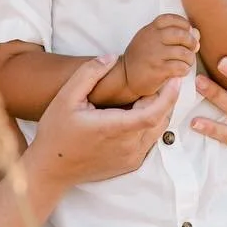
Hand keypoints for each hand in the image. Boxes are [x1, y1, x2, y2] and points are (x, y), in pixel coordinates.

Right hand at [26, 55, 178, 189]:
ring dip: (159, 112)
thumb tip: (111, 57)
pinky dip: (151, 126)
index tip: (175, 79)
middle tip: (160, 80)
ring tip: (151, 94)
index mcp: (114, 128)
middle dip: (163, 99)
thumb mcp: (66, 97)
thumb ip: (89, 74)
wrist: (51, 169)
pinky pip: (149, 142)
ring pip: (157, 131)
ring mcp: (130, 158)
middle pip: (159, 119)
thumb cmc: (56, 132)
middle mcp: (127, 146)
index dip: (168, 96)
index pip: (154, 112)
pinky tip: (138, 113)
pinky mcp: (129, 165)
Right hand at [120, 14, 198, 99]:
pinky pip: (180, 67)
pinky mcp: (158, 70)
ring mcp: (155, 55)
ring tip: (186, 62)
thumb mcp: (151, 40)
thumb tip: (196, 33)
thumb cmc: (141, 57)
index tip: (187, 32)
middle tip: (192, 49)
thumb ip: (171, 34)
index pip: (172, 19)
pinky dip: (185, 69)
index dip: (184, 24)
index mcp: (150, 29)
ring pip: (183, 52)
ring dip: (190, 58)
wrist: (125, 76)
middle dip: (191, 42)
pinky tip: (181, 70)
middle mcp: (152, 39)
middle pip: (181, 34)